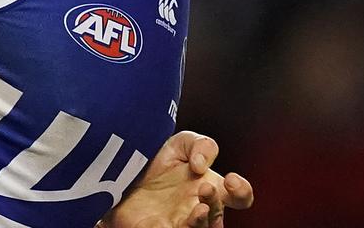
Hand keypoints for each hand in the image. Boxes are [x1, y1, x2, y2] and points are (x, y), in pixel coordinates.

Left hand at [101, 131, 253, 227]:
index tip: (230, 180)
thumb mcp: (181, 143)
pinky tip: (161, 220)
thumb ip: (202, 145)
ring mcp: (179, 223)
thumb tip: (203, 166)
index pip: (240, 197)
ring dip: (201, 224)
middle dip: (215, 203)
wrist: (121, 172)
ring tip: (197, 210)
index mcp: (211, 188)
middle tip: (205, 187)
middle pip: (218, 217)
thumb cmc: (158, 161)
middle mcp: (199, 210)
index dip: (242, 191)